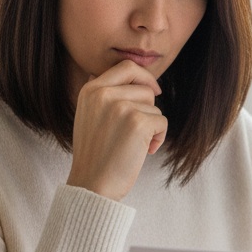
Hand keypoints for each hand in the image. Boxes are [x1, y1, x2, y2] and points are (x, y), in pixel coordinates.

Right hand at [66, 61, 168, 200]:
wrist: (92, 184)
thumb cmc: (95, 155)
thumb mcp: (89, 115)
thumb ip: (104, 94)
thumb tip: (129, 73)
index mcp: (91, 90)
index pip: (127, 67)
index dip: (145, 77)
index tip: (154, 90)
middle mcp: (103, 94)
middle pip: (145, 88)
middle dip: (149, 110)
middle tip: (139, 131)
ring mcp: (120, 107)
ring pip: (155, 107)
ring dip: (152, 126)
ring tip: (136, 144)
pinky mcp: (137, 122)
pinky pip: (162, 122)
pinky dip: (158, 138)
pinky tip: (144, 151)